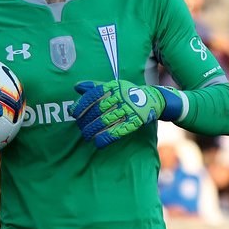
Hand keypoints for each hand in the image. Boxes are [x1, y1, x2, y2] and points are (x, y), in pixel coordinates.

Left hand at [69, 80, 183, 148]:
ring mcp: (130, 108)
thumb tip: (76, 86)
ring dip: (95, 129)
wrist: (155, 98)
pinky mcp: (137, 120)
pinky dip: (108, 136)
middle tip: (80, 128)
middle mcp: (122, 96)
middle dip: (87, 119)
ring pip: (108, 120)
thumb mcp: (114, 86)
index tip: (73, 113)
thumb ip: (95, 87)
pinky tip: (99, 142)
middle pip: (100, 108)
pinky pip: (120, 130)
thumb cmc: (129, 93)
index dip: (83, 104)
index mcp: (115, 86)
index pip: (95, 94)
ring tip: (86, 136)